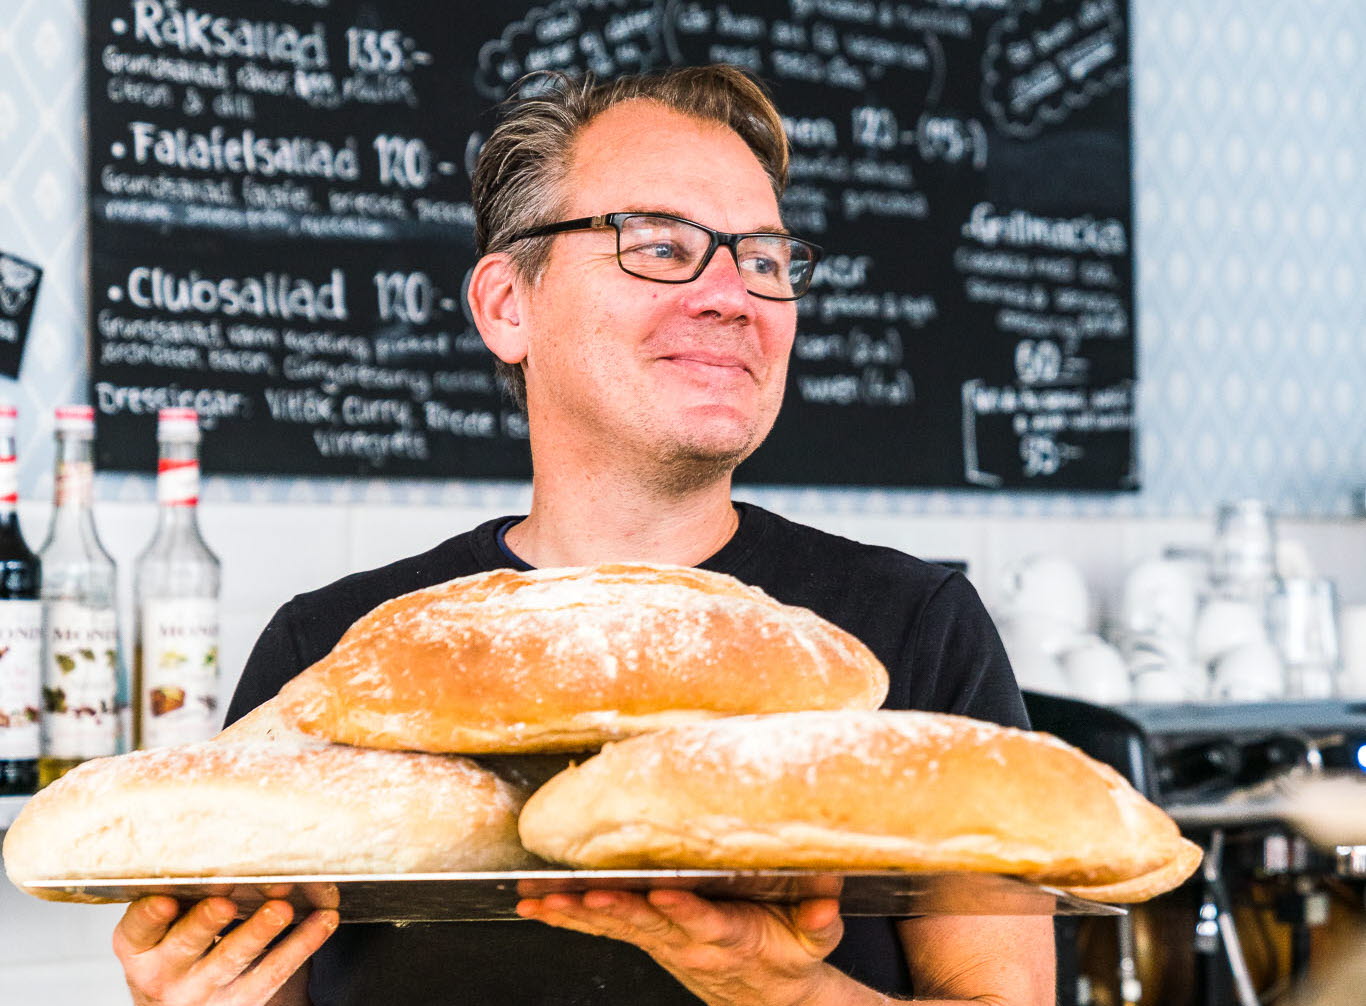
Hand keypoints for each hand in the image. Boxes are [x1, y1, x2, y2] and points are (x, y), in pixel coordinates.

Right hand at [113, 894, 337, 1005]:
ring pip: (231, 960)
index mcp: (139, 949)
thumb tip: (219, 840)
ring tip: (280, 908)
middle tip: (223, 901)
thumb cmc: (176, 949)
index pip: (137, 931)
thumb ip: (178, 896)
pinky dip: (301, 944)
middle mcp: (163, 975)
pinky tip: (323, 920)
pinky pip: (274, 971)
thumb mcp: (159, 930)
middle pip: (184, 945)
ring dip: (256, 932)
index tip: (165, 900)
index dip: (149, 916)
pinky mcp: (241, 1001)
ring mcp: (203, 992)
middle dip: (204, 922)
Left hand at [517, 889, 844, 1005]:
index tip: (662, 892)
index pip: (704, 922)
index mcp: (730, 935)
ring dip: (577, 914)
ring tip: (544, 902)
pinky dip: (568, 917)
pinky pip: (602, 927)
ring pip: (615, 926)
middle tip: (582, 896)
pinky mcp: (645, 936)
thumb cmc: (787, 953)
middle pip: (646, 924)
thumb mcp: (815, 941)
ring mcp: (662, 940)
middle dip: (613, 910)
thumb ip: (819, 920)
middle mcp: (688, 940)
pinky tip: (537, 906)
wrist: (763, 991)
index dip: (683, 910)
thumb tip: (827, 899)